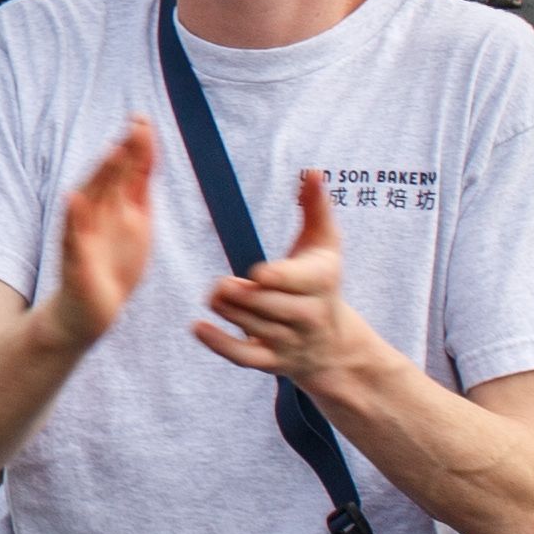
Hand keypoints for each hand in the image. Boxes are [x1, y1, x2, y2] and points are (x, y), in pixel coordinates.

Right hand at [32, 123, 160, 348]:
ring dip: (101, 176)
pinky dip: (72, 217)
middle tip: (136, 126)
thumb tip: (147, 152)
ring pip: (91, 200)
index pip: (128, 170)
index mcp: (116, 205)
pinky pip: (72, 235)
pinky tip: (73, 198)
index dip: (136, 147)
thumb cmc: (112, 266)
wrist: (89, 312)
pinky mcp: (75, 259)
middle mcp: (97, 214)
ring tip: (113, 151)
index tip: (142, 119)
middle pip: (111, 178)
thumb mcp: (135, 224)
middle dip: (123, 153)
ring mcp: (83, 234)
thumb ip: (138, 190)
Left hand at [186, 168, 385, 383]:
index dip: (278, 279)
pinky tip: (197, 327)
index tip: (257, 273)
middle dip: (243, 296)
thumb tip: (310, 172)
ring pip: (254, 328)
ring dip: (229, 311)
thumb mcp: (326, 243)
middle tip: (220, 284)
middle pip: (270, 307)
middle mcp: (308, 315)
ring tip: (214, 293)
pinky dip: (219, 344)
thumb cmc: (322, 279)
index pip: (299, 283)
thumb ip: (316, 207)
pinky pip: (244, 357)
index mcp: (320, 282)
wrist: (336, 344)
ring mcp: (289, 341)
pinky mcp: (271, 361)